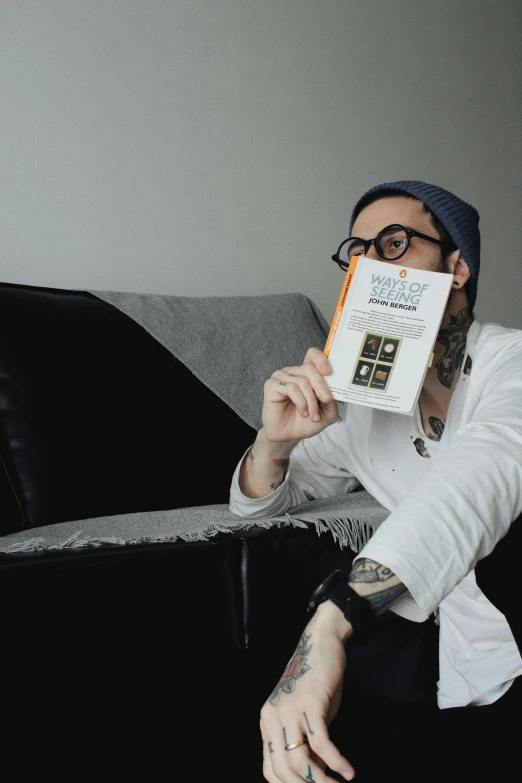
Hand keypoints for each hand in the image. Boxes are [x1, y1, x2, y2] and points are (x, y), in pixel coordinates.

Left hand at [259, 604, 354, 781]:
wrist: (321, 642)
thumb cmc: (315, 680)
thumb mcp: (305, 714)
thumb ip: (304, 741)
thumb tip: (316, 774)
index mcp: (268, 722)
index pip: (270, 770)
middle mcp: (273, 717)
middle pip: (284, 769)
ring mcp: (290, 709)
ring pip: (300, 760)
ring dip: (322, 781)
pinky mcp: (310, 703)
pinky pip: (321, 743)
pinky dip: (336, 761)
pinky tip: (348, 772)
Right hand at [262, 348, 338, 443]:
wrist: (289, 436)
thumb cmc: (306, 422)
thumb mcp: (328, 412)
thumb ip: (333, 399)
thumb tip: (332, 389)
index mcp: (306, 374)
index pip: (312, 355)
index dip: (321, 359)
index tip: (329, 372)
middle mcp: (293, 372)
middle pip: (310, 369)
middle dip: (321, 386)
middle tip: (326, 400)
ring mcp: (281, 377)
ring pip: (302, 381)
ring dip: (311, 401)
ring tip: (312, 414)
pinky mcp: (271, 385)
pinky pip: (291, 388)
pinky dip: (300, 402)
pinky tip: (303, 412)